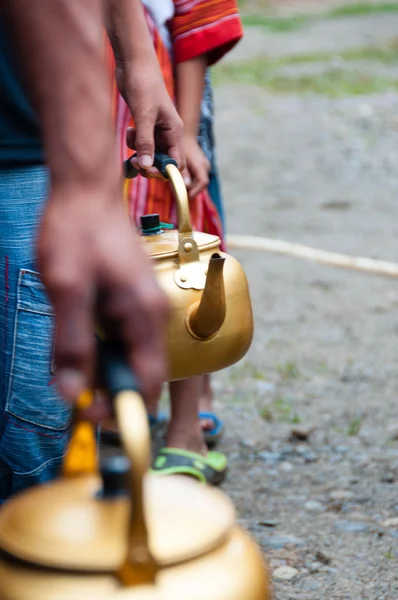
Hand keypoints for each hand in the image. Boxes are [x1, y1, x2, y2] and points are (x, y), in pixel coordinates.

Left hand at [37, 181, 169, 411]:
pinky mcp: (132, 300)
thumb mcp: (67, 288)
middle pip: (138, 372)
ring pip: (127, 355)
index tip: (88, 415)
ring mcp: (144, 306)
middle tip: (68, 382)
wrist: (86, 193)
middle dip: (106, 387)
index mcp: (144, 315)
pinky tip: (76, 330)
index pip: (147, 382)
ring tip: (67, 350)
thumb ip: (73, 343)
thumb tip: (73, 393)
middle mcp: (152, 315)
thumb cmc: (77, 232)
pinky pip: (121, 337)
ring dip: (99, 365)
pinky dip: (99, 346)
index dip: (123, 408)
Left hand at [117, 67, 184, 176]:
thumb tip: (147, 167)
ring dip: (139, 153)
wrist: (133, 63)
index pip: (176, 163)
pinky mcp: (144, 126)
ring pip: (149, 154)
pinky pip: (141, 145)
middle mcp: (168, 134)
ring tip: (130, 136)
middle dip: (149, 164)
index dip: (165, 171)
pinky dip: (133, 143)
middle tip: (134, 161)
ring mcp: (156, 131)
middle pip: (162, 162)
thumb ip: (145, 142)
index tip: (149, 170)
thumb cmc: (143, 84)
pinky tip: (129, 130)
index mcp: (174, 132)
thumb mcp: (144, 115)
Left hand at [182, 136, 210, 198]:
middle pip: (201, 183)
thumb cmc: (182, 145)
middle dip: (191, 189)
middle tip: (180, 192)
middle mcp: (205, 166)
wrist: (186, 134)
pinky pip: (197, 176)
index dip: (196, 190)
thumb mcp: (181, 160)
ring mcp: (204, 165)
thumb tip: (186, 186)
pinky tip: (180, 178)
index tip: (187, 195)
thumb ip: (183, 173)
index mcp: (201, 165)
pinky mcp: (201, 165)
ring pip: (199, 180)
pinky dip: (190, 179)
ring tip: (179, 185)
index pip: (203, 182)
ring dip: (190, 185)